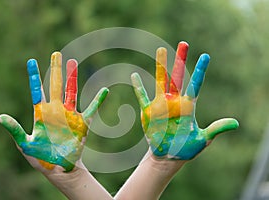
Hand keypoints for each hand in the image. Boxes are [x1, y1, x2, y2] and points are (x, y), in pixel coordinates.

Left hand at [0, 52, 107, 171]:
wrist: (58, 168)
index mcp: (41, 113)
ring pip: (72, 92)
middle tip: (56, 54)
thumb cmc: (40, 157)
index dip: (34, 76)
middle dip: (55, 70)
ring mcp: (70, 115)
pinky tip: (104, 90)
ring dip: (73, 78)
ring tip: (73, 62)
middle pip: (55, 85)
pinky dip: (98, 100)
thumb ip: (15, 130)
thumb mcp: (25, 144)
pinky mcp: (82, 123)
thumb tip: (0, 117)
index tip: (31, 61)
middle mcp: (56, 110)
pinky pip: (92, 109)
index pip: (37, 90)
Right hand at [131, 42, 238, 159]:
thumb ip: (216, 129)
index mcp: (188, 106)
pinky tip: (134, 75)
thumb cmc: (185, 148)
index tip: (205, 56)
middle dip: (180, 61)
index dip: (200, 71)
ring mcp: (161, 105)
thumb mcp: (203, 140)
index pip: (195, 85)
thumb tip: (236, 123)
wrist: (168, 155)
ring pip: (161, 81)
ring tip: (161, 50)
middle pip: (178, 77)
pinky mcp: (148, 111)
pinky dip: (138, 87)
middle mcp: (175, 101)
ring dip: (161, 66)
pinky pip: (142, 96)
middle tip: (184, 44)